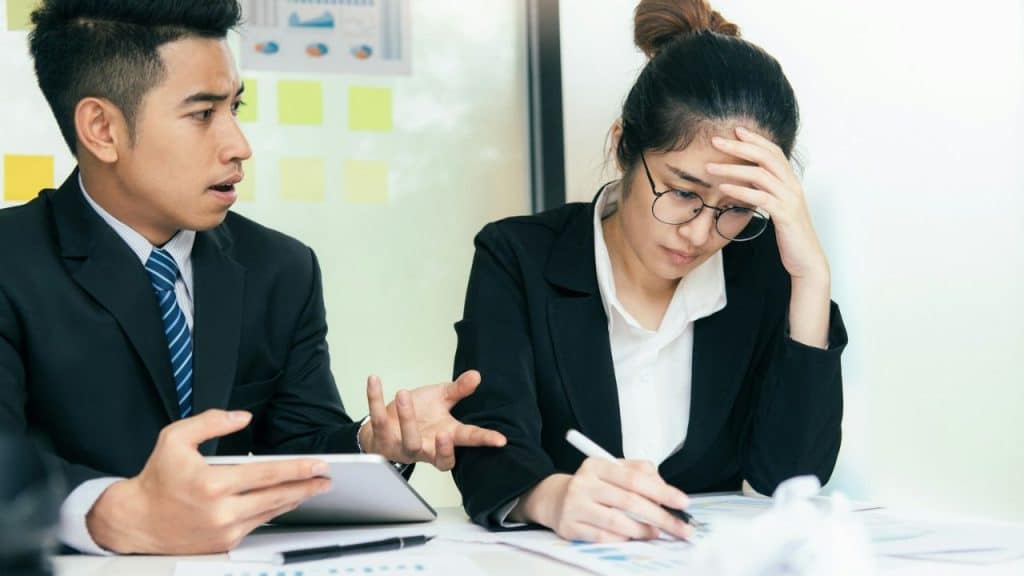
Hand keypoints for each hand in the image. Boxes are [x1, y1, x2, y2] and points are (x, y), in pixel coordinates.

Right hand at [86, 410, 331, 553]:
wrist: (136, 520)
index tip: (319, 465)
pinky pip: (258, 524)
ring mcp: (224, 531)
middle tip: (327, 478)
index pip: (267, 474)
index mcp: (212, 483)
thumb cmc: (157, 478)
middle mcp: (221, 511)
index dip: (297, 469)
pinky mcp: (224, 544)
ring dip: (295, 499)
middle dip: (307, 486)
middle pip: (277, 497)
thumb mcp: (176, 438)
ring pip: (271, 512)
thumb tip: (243, 417)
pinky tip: (286, 501)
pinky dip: (274, 511)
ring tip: (314, 488)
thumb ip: (211, 422)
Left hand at [357, 370, 506, 470]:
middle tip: (447, 434)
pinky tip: (374, 380)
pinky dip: (374, 398)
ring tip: (404, 394)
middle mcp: (427, 447)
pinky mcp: (382, 439)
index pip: (469, 440)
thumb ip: (458, 390)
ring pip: (409, 441)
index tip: (500, 440)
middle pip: (440, 458)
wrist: (386, 426)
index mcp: (445, 436)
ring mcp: (404, 447)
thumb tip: (476, 375)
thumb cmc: (418, 415)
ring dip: (407, 418)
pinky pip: (378, 420)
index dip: (484, 441)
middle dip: (444, 449)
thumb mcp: (440, 399)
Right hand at [513, 458, 692, 541]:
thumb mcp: (613, 471)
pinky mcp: (570, 527)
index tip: (682, 502)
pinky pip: (603, 537)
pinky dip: (622, 539)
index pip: (634, 478)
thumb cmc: (593, 486)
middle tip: (680, 527)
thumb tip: (664, 490)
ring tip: (656, 533)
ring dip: (642, 530)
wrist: (555, 499)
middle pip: (629, 501)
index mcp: (596, 465)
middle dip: (660, 516)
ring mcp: (575, 506)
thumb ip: (639, 473)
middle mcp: (583, 483)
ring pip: (616, 522)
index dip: (661, 491)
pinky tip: (632, 538)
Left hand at [707, 126, 829, 284]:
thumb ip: (764, 190)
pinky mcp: (785, 215)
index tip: (735, 130)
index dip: (755, 138)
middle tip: (716, 141)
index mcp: (790, 180)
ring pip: (761, 174)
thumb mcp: (776, 206)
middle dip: (739, 146)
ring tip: (710, 167)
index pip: (773, 151)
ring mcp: (790, 199)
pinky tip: (723, 188)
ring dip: (732, 168)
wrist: (806, 258)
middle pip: (765, 156)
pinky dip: (740, 190)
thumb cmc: (789, 232)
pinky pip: (760, 197)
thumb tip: (745, 178)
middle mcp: (792, 185)